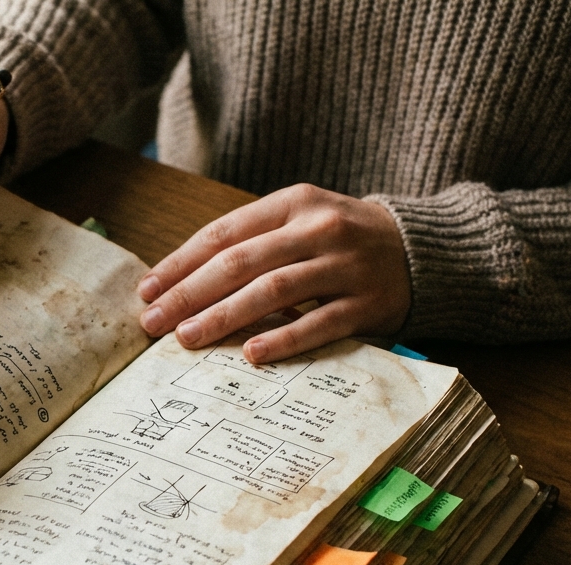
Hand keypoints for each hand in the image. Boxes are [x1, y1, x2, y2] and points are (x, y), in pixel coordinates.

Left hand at [137, 183, 410, 362]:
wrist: (423, 250)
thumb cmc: (341, 242)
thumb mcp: (300, 223)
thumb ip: (251, 244)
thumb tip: (180, 285)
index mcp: (293, 204)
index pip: (223, 233)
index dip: (180, 263)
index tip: (147, 291)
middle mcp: (318, 229)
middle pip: (240, 262)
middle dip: (189, 294)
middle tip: (154, 322)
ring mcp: (345, 265)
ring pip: (274, 290)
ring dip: (224, 316)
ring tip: (188, 338)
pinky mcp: (369, 302)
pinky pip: (320, 324)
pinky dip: (284, 339)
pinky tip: (251, 354)